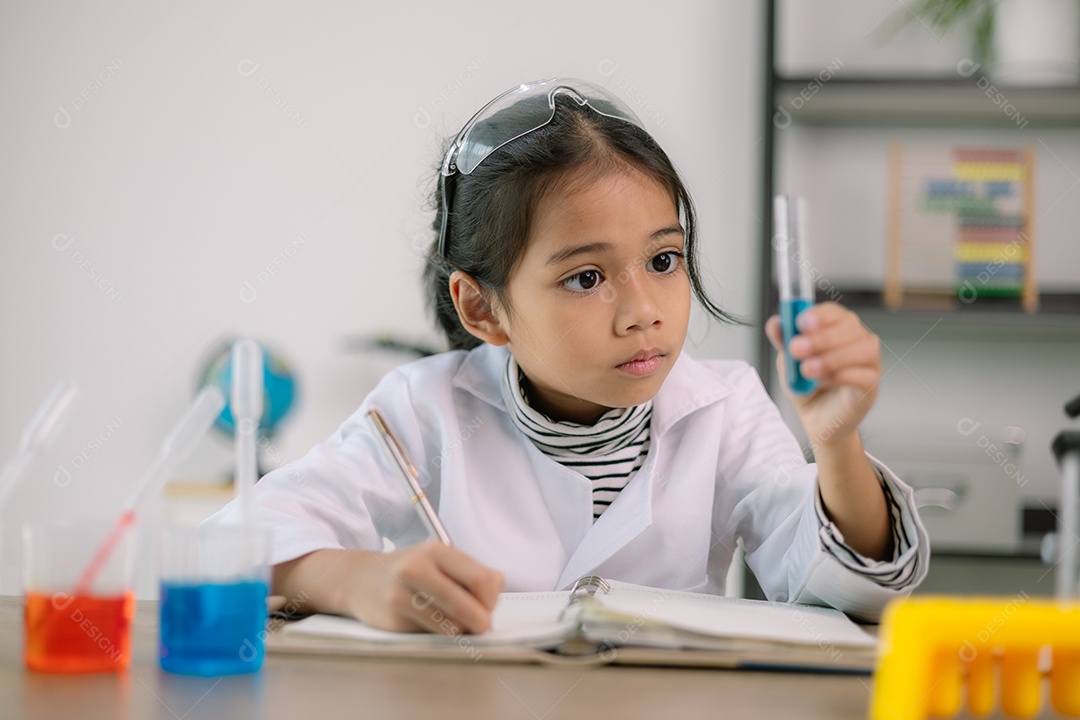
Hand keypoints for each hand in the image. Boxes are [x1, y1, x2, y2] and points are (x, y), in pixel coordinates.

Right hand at [348, 541, 504, 633]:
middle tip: (480, 625)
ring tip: (452, 622)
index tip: (488, 606)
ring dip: (459, 631)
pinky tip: (430, 623)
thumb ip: (469, 574)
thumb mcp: (438, 560)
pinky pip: (430, 636)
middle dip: (480, 621)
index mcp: (437, 550)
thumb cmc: (409, 572)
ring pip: (451, 626)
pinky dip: (438, 635)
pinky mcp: (392, 618)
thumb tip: (494, 595)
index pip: (482, 579)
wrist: (360, 579)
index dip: (491, 599)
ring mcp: (402, 594)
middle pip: (467, 605)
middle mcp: (417, 568)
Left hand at [765, 302, 880, 447]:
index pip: (835, 312)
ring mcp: (869, 362)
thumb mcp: (788, 361)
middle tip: (797, 349)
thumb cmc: (807, 385)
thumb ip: (783, 341)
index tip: (801, 323)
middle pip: (850, 327)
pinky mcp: (871, 385)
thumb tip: (776, 322)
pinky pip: (864, 375)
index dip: (819, 315)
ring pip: (863, 349)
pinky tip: (822, 381)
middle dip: (821, 337)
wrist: (815, 418)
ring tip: (808, 369)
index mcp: (837, 328)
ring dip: (832, 357)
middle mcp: (858, 340)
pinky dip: (841, 375)